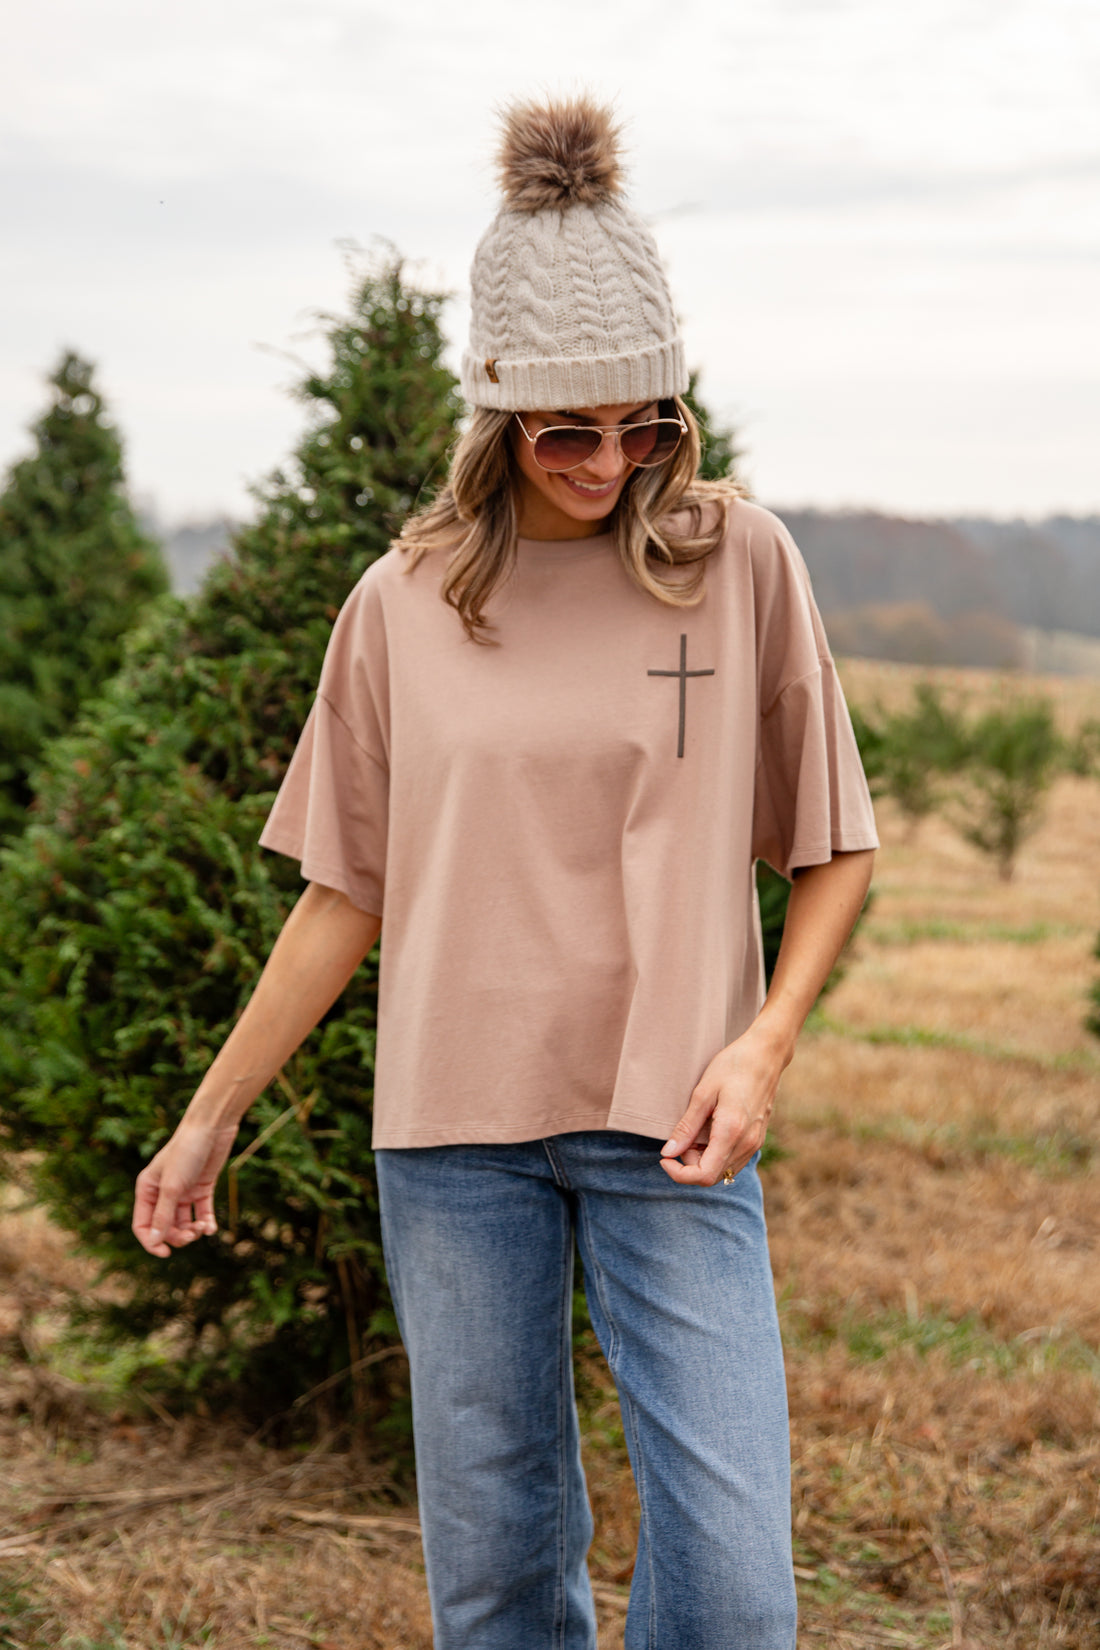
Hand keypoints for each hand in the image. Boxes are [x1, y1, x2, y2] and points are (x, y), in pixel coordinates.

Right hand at [132, 1119, 239, 1257]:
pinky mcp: (202, 1187)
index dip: (152, 1242)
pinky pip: (201, 1212)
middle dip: (178, 1236)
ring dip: (192, 1231)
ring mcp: (183, 1190)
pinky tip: (211, 1228)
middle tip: (192, 1236)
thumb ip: (163, 1215)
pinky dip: (205, 1222)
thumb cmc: (187, 1151)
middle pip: (165, 1227)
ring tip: (203, 1229)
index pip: (143, 1225)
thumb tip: (154, 1242)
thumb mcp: (173, 1186)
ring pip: (184, 1222)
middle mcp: (163, 1192)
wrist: (213, 1126)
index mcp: (147, 1189)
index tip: (166, 1253)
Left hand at [659, 1023, 786, 1186]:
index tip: (665, 1158)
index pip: (704, 1175)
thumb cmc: (733, 1066)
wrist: (766, 1054)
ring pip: (724, 1170)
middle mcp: (747, 1143)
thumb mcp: (703, 1093)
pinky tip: (708, 1132)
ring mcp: (755, 1142)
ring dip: (703, 1160)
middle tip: (681, 1138)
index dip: (679, 1174)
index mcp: (731, 1132)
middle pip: (712, 1177)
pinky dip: (716, 1154)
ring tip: (694, 1132)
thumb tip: (668, 1152)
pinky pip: (734, 1159)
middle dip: (689, 1165)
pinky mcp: (757, 1138)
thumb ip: (686, 1127)